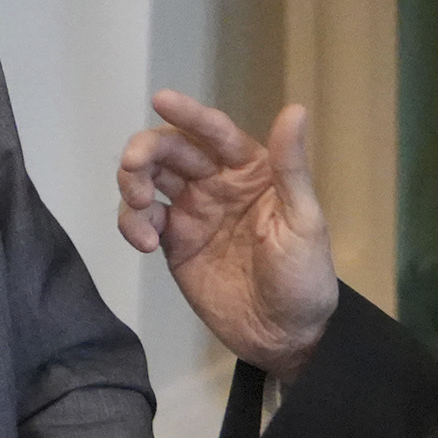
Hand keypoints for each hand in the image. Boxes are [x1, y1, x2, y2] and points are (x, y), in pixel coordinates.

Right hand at [116, 90, 339, 376]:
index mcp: (252, 170)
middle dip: (146, 152)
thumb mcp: (304, 221)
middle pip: (172, 151)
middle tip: (133, 169)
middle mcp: (218, 183)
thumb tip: (294, 110)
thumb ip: (291, 168)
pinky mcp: (174, 244)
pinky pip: (143, 220)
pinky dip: (133, 223)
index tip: (161, 100)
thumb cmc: (304, 277)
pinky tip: (144, 241)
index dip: (189, 114)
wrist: (284, 337)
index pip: (215, 132)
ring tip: (139, 206)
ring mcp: (193, 212)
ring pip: (150, 180)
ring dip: (133, 183)